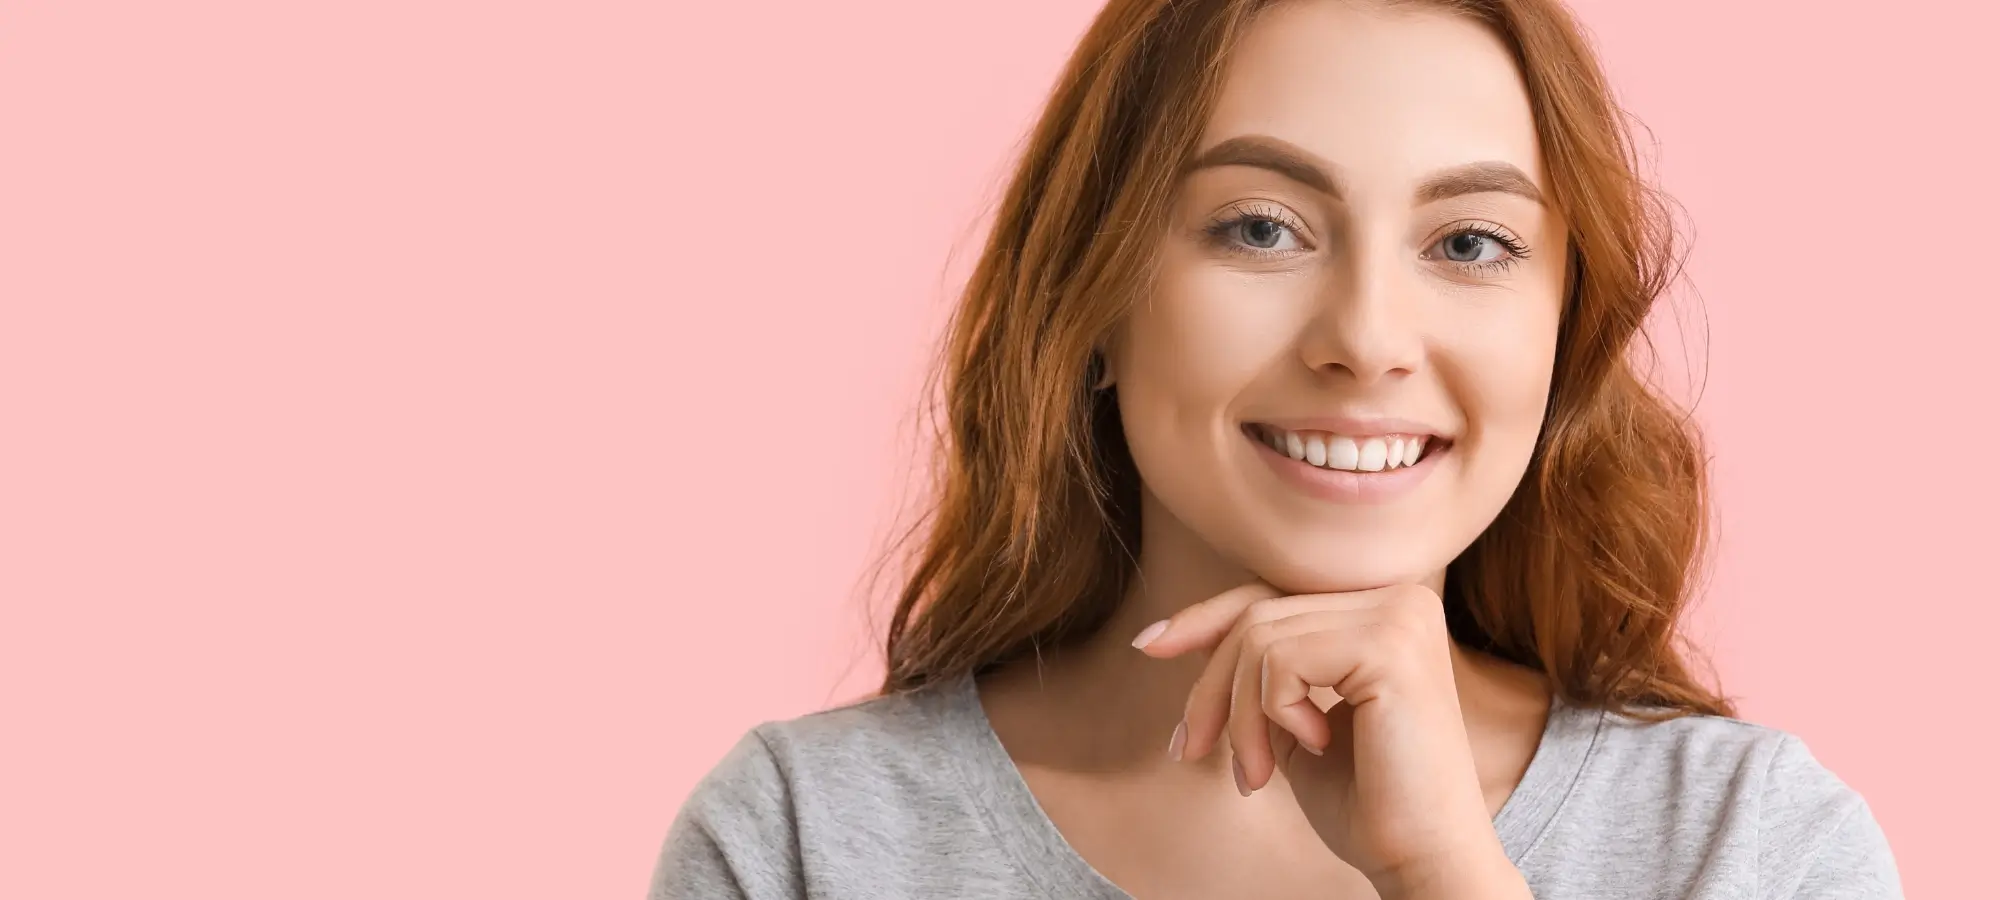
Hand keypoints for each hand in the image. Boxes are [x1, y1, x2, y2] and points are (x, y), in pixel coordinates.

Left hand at [1134, 581, 1527, 898]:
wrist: (1423, 857)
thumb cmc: (1367, 800)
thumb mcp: (1294, 719)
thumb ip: (1260, 671)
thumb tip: (1178, 632)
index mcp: (1385, 609)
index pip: (1272, 596)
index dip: (1202, 619)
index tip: (1147, 646)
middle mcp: (1401, 598)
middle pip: (1257, 617)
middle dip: (1211, 689)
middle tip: (1193, 750)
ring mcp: (1400, 617)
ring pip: (1259, 640)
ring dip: (1239, 716)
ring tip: (1255, 772)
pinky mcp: (1390, 646)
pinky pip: (1280, 661)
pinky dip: (1272, 714)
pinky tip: (1315, 746)